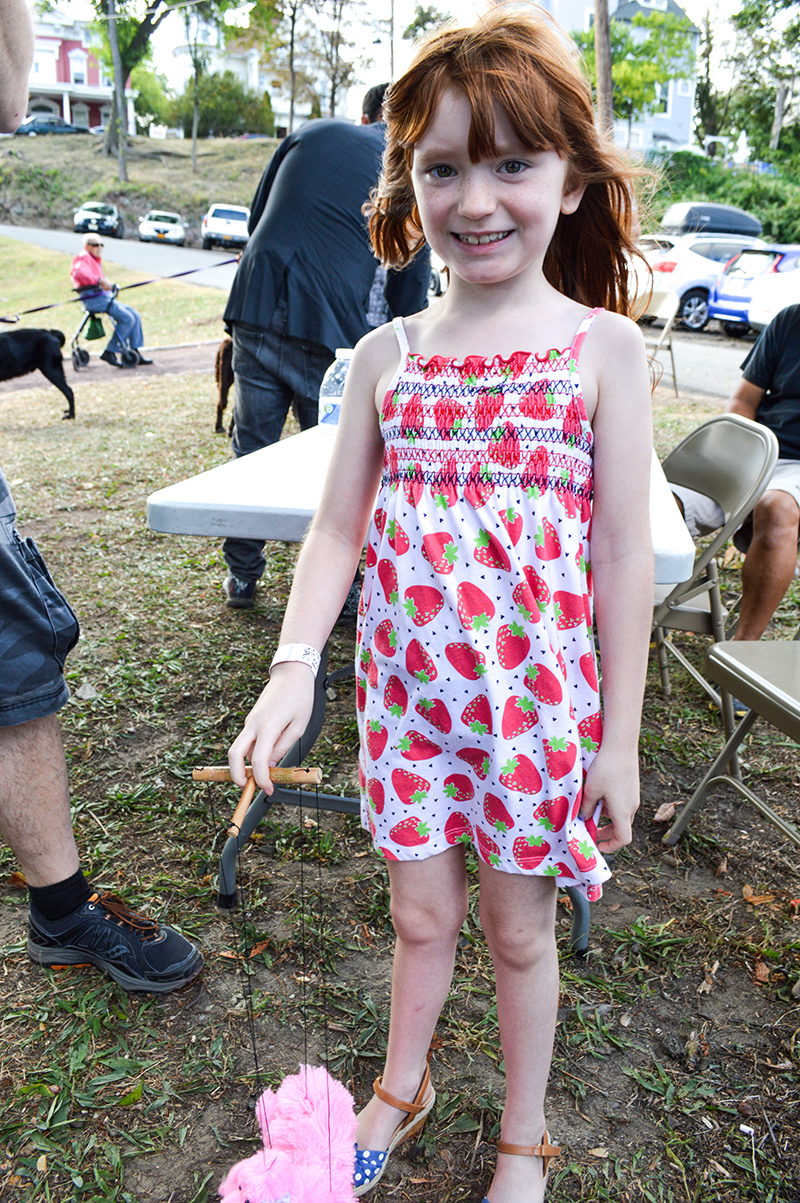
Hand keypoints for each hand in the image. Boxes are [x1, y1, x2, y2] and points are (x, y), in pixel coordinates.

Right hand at [228, 663, 314, 793]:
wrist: (291, 673)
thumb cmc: (300, 697)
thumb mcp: (299, 725)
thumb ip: (283, 747)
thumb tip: (270, 766)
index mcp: (268, 726)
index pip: (258, 760)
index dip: (261, 779)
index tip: (269, 790)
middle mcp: (253, 724)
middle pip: (234, 754)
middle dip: (236, 775)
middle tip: (247, 788)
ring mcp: (250, 721)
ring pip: (241, 749)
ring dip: (247, 765)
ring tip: (266, 775)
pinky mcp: (251, 720)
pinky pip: (248, 741)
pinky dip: (253, 754)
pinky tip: (268, 758)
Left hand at [579, 744, 639, 855]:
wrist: (621, 745)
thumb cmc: (606, 768)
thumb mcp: (591, 790)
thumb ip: (586, 808)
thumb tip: (583, 818)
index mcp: (622, 812)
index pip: (623, 839)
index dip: (611, 846)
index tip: (598, 845)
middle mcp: (632, 807)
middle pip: (622, 829)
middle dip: (606, 832)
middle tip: (590, 829)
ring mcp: (634, 797)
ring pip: (621, 815)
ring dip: (606, 817)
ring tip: (590, 806)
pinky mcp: (632, 788)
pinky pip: (622, 804)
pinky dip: (611, 806)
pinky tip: (599, 793)